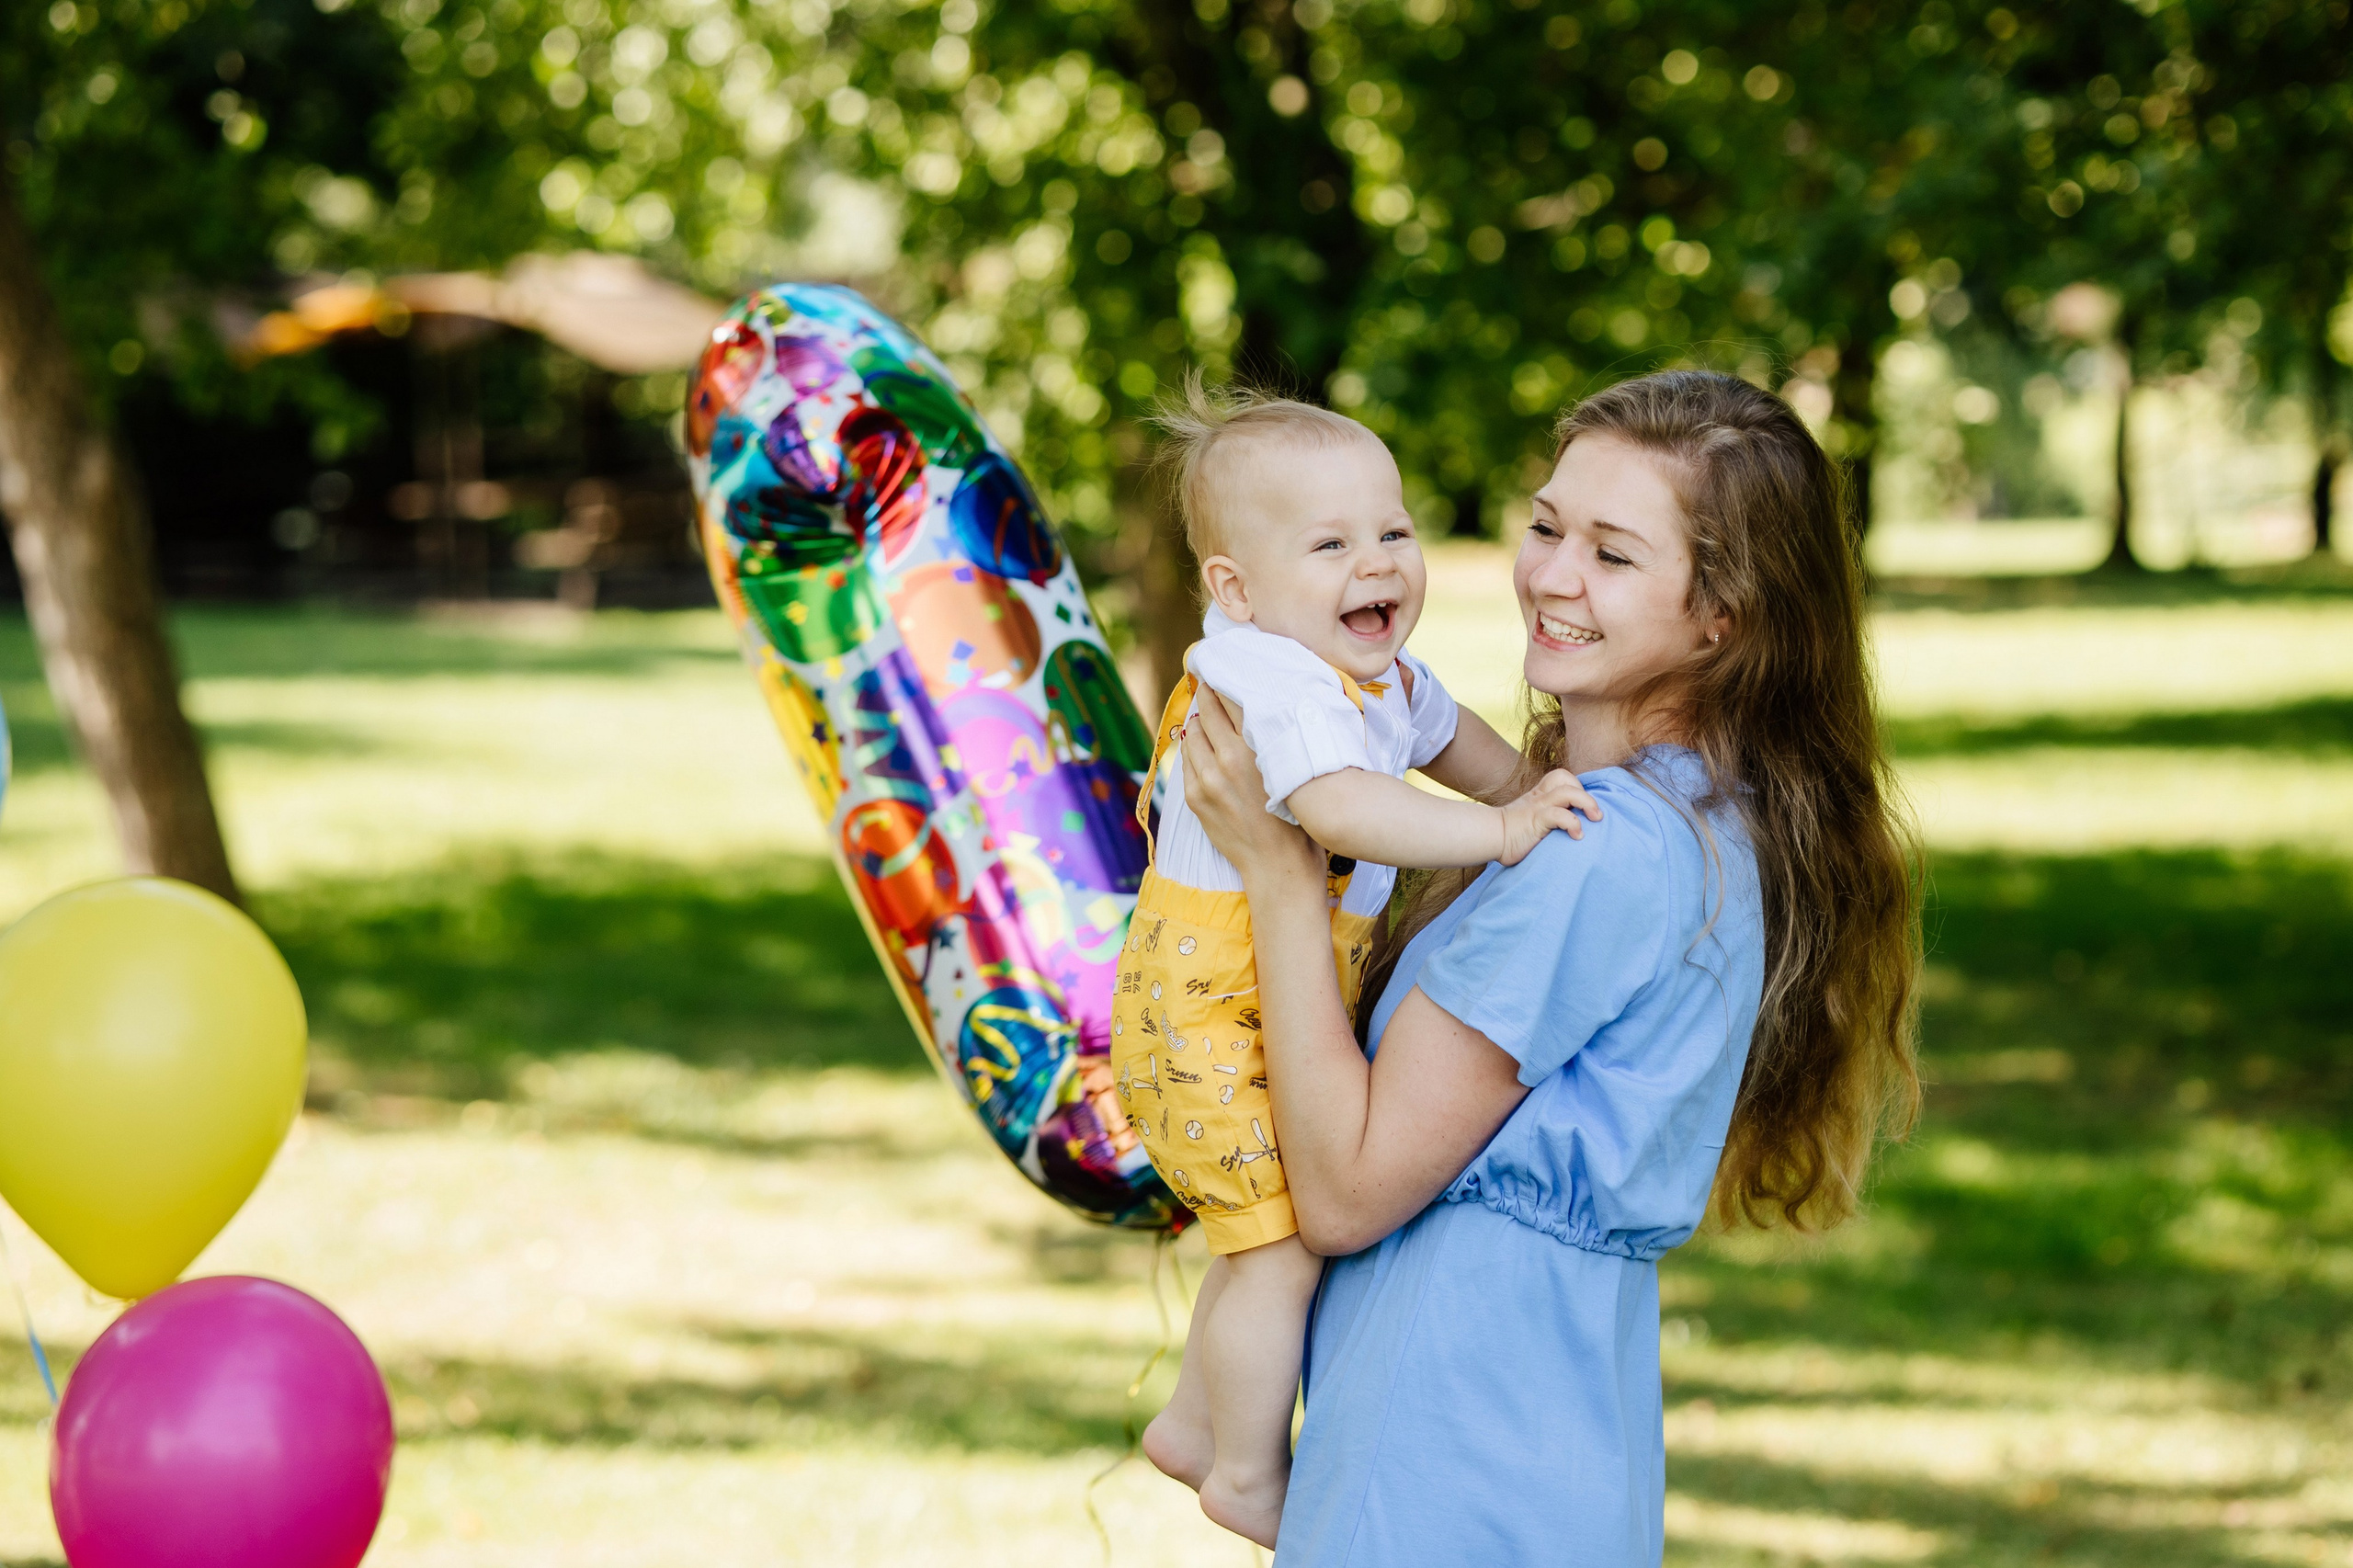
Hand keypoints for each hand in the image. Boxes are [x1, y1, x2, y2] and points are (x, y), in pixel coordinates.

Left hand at [1180, 692, 1325, 887]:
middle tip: (1208, 685)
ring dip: (1199, 725)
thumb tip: (1252, 710)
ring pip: (1193, 735)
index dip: (1223, 685)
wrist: (1278, 863)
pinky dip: (1194, 750)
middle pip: (1207, 712)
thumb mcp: (1290, 767)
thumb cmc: (1296, 815)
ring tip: (1206, 718)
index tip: (1221, 674)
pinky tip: (1202, 748)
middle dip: (1207, 697)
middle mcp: (1228, 759)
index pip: (1231, 701)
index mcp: (1256, 748)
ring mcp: (1208, 779)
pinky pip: (1187, 761)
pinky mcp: (1196, 797)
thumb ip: (1269, 739)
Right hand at [1495, 769, 1601, 864]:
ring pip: (1567, 792)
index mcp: (1538, 795)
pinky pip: (1558, 814)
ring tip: (1595, 819)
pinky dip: (1573, 823)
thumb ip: (1547, 819)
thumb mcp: (1531, 820)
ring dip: (1587, 803)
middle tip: (1595, 815)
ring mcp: (1537, 807)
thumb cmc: (1511, 835)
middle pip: (1565, 778)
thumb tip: (1571, 829)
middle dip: (1586, 794)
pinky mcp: (1536, 820)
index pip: (1561, 777)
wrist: (1489, 838)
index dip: (1577, 786)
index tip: (1585, 808)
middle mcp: (1539, 797)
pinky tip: (1577, 835)